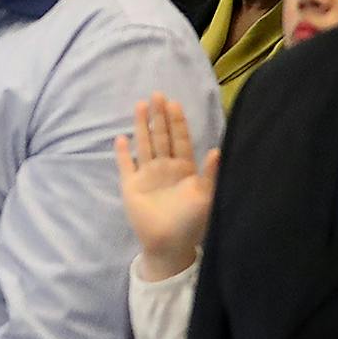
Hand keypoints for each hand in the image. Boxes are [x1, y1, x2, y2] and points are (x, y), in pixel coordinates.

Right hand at [113, 93, 218, 280]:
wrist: (168, 243)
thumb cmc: (191, 222)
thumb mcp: (206, 197)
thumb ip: (210, 173)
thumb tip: (216, 150)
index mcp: (185, 169)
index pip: (180, 139)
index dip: (177, 121)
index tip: (173, 103)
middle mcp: (165, 167)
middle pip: (161, 136)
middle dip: (159, 116)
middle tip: (157, 94)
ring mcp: (147, 175)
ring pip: (145, 145)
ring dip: (142, 126)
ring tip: (140, 106)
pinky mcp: (131, 186)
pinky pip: (126, 165)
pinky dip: (123, 152)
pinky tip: (121, 138)